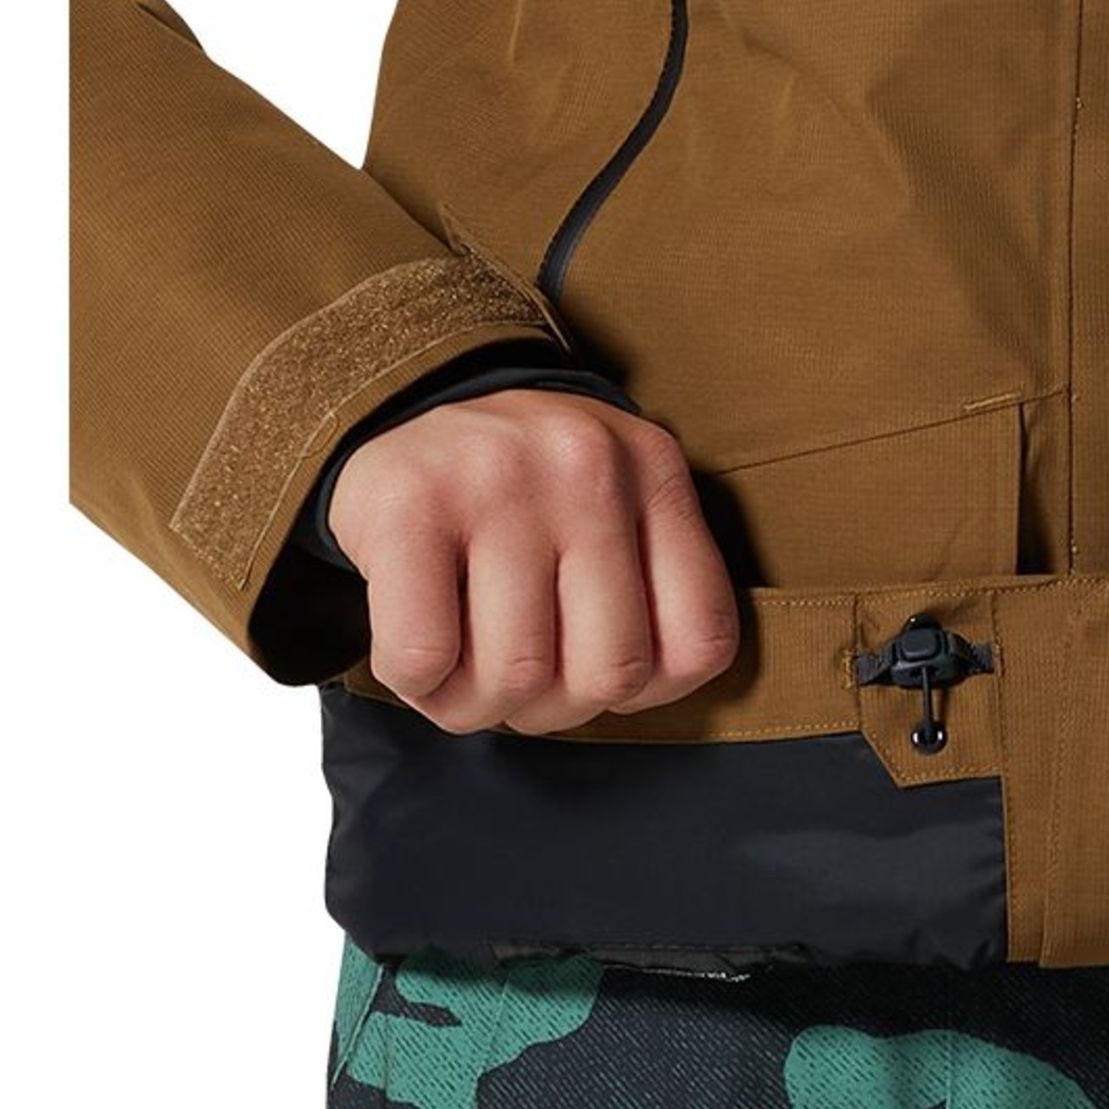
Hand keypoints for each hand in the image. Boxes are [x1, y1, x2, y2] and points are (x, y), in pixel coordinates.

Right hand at [326, 389, 740, 734]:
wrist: (406, 399)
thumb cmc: (524, 490)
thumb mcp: (618, 508)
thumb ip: (652, 589)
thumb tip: (636, 692)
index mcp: (656, 474)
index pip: (702, 642)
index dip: (646, 689)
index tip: (595, 666)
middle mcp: (588, 467)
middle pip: (610, 673)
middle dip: (556, 708)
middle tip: (517, 678)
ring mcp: (498, 480)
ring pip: (518, 676)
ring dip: (480, 705)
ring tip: (462, 668)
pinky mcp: (409, 505)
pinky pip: (424, 658)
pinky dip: (419, 685)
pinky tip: (420, 651)